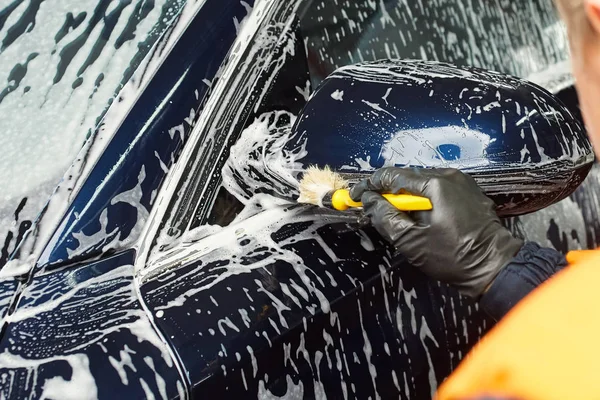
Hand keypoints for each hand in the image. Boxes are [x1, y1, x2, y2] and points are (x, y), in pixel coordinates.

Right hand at [350, 167, 522, 296]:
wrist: (496, 268)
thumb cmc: (453, 257)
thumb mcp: (412, 242)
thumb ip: (386, 217)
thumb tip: (368, 200)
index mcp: (435, 184)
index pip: (392, 175)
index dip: (370, 185)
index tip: (355, 197)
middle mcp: (449, 175)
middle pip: (407, 177)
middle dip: (387, 192)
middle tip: (372, 210)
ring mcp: (461, 182)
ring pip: (422, 183)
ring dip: (405, 197)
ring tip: (395, 216)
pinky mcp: (468, 192)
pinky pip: (437, 189)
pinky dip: (423, 199)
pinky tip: (419, 216)